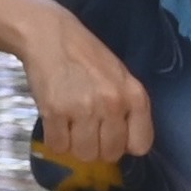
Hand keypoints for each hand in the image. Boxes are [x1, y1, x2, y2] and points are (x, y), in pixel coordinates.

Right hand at [15, 11, 152, 171]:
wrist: (50, 35)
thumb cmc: (87, 56)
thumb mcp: (120, 78)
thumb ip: (127, 109)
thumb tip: (122, 147)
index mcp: (135, 96)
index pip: (141, 145)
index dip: (125, 145)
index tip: (112, 135)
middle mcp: (113, 105)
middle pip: (110, 154)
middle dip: (98, 147)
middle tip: (86, 130)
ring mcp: (83, 109)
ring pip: (84, 154)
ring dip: (75, 145)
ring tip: (70, 125)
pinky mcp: (55, 112)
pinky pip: (58, 146)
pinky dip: (54, 139)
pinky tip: (55, 122)